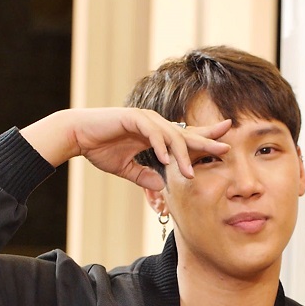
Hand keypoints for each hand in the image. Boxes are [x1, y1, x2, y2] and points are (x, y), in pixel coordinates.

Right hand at [20, 108, 230, 190]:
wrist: (77, 136)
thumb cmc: (99, 148)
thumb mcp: (125, 168)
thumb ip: (143, 176)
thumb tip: (159, 187)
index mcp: (155, 134)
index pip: (185, 137)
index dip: (205, 139)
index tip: (225, 142)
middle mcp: (154, 124)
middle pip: (186, 133)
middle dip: (207, 140)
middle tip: (227, 146)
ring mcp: (145, 119)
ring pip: (171, 136)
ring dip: (181, 155)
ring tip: (189, 172)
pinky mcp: (132, 118)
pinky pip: (151, 133)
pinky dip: (159, 146)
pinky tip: (166, 160)